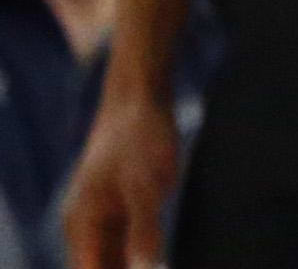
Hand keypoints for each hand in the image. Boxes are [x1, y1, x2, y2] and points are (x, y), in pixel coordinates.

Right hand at [62, 81, 181, 268]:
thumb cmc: (140, 137)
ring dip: (132, 267)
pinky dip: (140, 256)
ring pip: (114, 259)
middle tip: (158, 268)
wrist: (139, 99)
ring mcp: (104, 217)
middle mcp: (87, 225)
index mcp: (82, 223)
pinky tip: (159, 260)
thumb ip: (144, 230)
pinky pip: (127, 244)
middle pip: (101, 267)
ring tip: (162, 265)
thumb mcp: (146, 184)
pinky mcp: (123, 208)